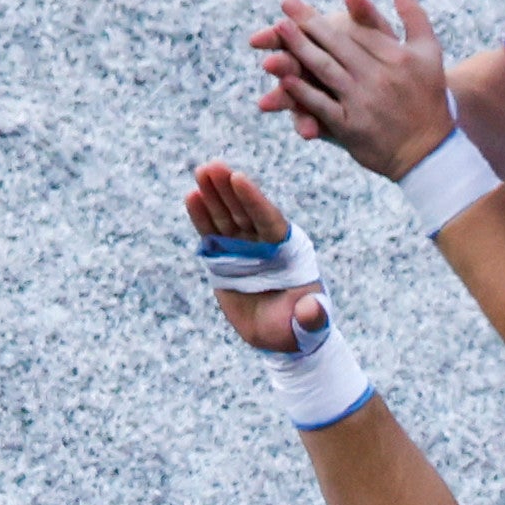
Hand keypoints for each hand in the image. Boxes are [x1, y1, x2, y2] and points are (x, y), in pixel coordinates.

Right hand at [186, 161, 329, 355]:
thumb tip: (311, 309)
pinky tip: (192, 196)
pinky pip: (211, 232)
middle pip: (245, 211)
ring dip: (213, 194)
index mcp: (288, 251)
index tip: (239, 178)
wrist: (281, 337)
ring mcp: (244, 249)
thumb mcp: (309, 325)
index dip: (254, 200)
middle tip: (212, 166)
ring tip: (201, 171)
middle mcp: (265, 244)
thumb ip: (312, 315)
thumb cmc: (298, 329)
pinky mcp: (225, 258)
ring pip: (227, 216)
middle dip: (228, 189)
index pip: (269, 220)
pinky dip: (201, 215)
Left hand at [248, 0, 452, 182]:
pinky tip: (284, 80)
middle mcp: (380, 76)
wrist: (428, 148)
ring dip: (299, 50)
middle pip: (337, 45)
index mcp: (398, 56)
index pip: (355, 30)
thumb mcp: (429, 53)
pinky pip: (322, 106)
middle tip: (283, 7)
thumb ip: (414, 19)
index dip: (323, 16)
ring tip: (277, 32)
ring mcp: (364, 101)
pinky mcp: (350, 126)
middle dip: (308, 25)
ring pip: (326, 70)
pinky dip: (303, 93)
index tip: (296, 4)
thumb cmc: (427, 95)